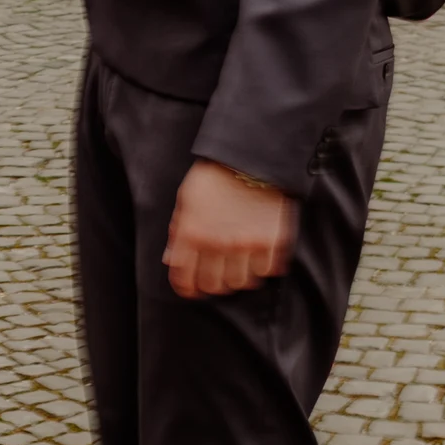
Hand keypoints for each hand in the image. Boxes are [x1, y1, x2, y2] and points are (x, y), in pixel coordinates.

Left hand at [163, 160, 297, 299]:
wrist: (251, 156)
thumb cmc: (215, 176)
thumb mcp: (186, 199)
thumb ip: (178, 231)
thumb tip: (171, 259)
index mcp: (193, 234)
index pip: (185, 278)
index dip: (186, 288)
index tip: (190, 288)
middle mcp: (219, 244)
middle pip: (214, 285)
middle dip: (211, 284)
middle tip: (215, 276)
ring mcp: (248, 244)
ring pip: (241, 283)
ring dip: (237, 277)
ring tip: (237, 265)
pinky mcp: (272, 241)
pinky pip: (266, 271)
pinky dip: (261, 267)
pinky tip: (257, 255)